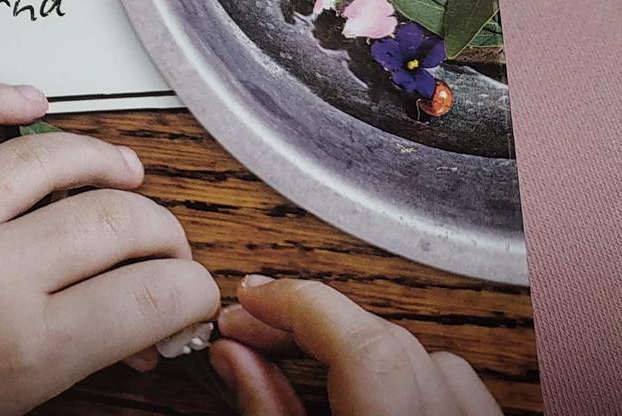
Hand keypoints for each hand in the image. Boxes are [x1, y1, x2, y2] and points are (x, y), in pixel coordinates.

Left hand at [0, 81, 218, 414]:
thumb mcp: (11, 399)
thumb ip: (84, 351)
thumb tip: (147, 317)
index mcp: (28, 346)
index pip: (157, 295)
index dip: (193, 290)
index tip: (190, 288)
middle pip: (120, 220)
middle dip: (160, 230)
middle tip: (160, 240)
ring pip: (52, 157)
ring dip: (103, 159)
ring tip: (122, 171)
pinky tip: (31, 102)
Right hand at [210, 276, 502, 414]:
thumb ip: (266, 411)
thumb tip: (235, 355)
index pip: (359, 340)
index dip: (295, 302)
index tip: (249, 296)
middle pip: (388, 340)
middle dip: (314, 323)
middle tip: (254, 330)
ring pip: (436, 360)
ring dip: (364, 346)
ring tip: (309, 362)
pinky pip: (464, 392)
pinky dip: (414, 376)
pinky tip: (372, 390)